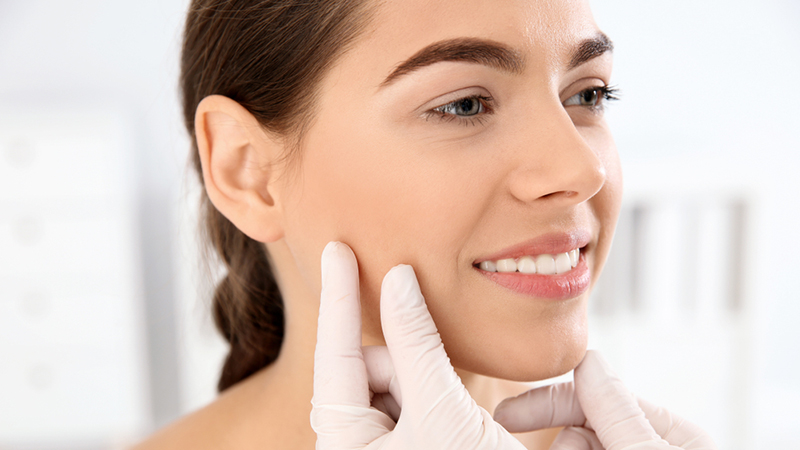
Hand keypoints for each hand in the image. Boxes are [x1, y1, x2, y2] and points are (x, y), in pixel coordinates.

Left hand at [311, 241, 526, 448]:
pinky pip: (414, 396)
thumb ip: (417, 344)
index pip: (335, 356)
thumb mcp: (443, 412)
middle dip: (409, 363)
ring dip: (429, 381)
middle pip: (372, 369)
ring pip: (398, 380)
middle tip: (447, 390)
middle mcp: (357, 444)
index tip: (335, 249)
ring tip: (460, 417)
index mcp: (346, 445)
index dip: (339, 297)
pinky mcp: (408, 443)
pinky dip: (436, 392)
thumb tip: (399, 278)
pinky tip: (462, 418)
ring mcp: (382, 445)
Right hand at [493, 350, 717, 449]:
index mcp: (670, 434)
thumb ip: (617, 413)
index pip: (598, 397)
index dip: (547, 402)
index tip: (505, 414)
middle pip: (581, 427)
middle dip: (553, 436)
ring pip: (573, 448)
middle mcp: (647, 447)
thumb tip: (586, 359)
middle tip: (515, 442)